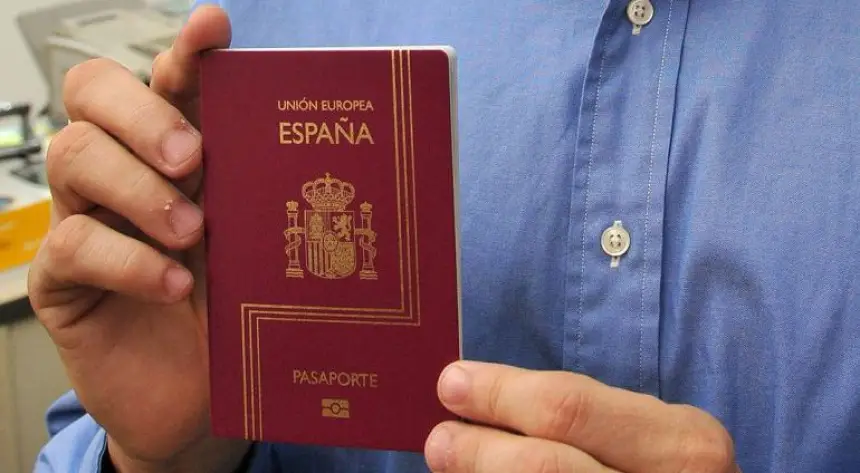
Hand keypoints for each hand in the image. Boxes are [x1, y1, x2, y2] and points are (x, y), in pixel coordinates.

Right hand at [27, 6, 248, 472]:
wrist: (203, 400)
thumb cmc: (237, 314)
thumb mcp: (262, 248)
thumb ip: (270, 198)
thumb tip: (331, 152)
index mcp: (180, 155)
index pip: (168, 82)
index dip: (186, 51)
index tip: (213, 28)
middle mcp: (128, 174)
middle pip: (96, 95)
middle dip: (144, 114)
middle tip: (193, 156)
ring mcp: (88, 222)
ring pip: (73, 156)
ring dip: (137, 187)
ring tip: (190, 228)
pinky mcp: (63, 281)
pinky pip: (71, 246)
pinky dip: (127, 259)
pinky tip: (174, 281)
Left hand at [425, 361, 738, 472]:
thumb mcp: (651, 437)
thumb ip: (584, 417)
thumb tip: (483, 396)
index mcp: (683, 443)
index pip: (568, 409)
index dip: (500, 394)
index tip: (452, 383)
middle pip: (545, 467)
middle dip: (480, 450)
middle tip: (440, 440)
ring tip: (451, 465)